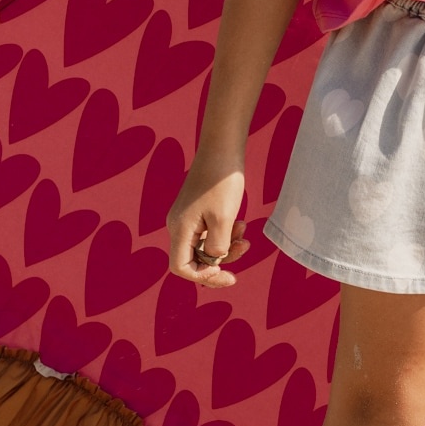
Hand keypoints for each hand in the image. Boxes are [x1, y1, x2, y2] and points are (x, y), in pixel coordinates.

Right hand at [167, 158, 249, 288]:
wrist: (222, 149)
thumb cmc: (222, 182)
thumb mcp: (224, 218)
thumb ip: (218, 246)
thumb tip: (215, 260)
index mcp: (180, 230)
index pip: (181, 268)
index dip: (204, 277)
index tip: (227, 273)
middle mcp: (179, 226)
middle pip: (194, 260)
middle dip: (221, 260)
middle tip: (244, 249)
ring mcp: (188, 219)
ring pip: (205, 247)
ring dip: (227, 246)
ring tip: (245, 235)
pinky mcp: (197, 212)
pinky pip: (209, 233)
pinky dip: (226, 233)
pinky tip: (240, 223)